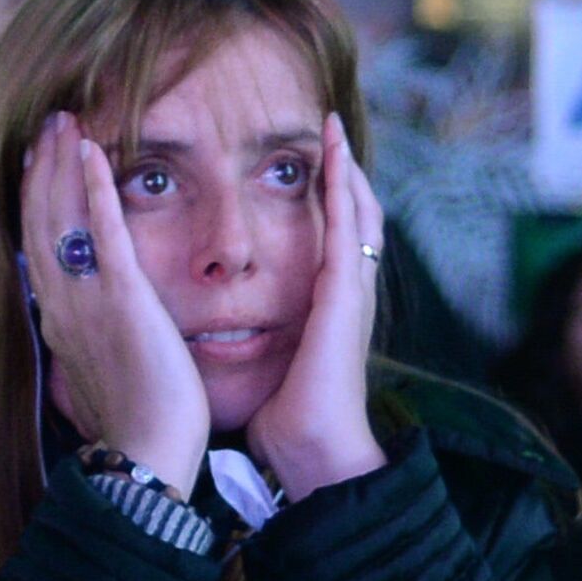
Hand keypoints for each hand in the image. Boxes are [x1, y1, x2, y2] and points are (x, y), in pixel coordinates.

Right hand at [21, 111, 208, 492]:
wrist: (146, 458)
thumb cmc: (139, 426)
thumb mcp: (102, 375)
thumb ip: (93, 341)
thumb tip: (89, 330)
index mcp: (60, 322)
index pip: (39, 247)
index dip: (35, 199)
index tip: (37, 162)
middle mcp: (63, 305)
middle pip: (41, 221)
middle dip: (42, 168)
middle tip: (47, 122)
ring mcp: (87, 301)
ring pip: (62, 217)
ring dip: (61, 164)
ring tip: (63, 120)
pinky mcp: (123, 300)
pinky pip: (104, 232)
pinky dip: (95, 188)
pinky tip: (93, 151)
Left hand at [245, 113, 387, 500]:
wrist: (313, 452)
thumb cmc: (286, 420)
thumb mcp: (269, 366)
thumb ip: (259, 341)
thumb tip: (223, 336)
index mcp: (328, 307)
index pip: (332, 239)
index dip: (325, 201)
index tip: (307, 165)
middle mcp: (348, 292)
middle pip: (353, 216)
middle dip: (342, 172)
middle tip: (329, 130)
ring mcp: (352, 291)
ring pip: (357, 212)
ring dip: (345, 167)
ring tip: (332, 128)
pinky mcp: (344, 294)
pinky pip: (346, 228)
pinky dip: (341, 188)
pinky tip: (332, 157)